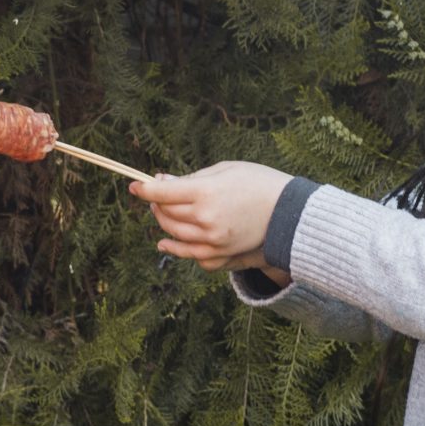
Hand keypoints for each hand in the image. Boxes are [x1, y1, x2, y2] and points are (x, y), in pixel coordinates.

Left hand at [129, 161, 292, 272]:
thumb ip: (191, 179)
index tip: (135, 186)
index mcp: (205, 193)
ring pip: (173, 234)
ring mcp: (212, 240)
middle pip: (165, 213)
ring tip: (163, 212)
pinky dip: (176, 248)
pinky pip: (190, 255)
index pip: (162, 193)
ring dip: (163, 223)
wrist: (290, 211)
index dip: (144, 189)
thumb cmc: (259, 182)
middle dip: (156, 203)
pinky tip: (168, 242)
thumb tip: (162, 182)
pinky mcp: (221, 254)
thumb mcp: (225, 170)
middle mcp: (205, 219)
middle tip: (158, 195)